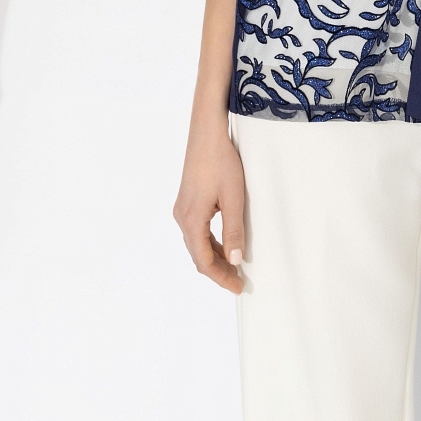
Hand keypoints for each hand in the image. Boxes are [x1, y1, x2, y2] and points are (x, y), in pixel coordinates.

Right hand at [172, 118, 245, 293]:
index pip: (204, 261)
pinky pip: (197, 230)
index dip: (221, 277)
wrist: (207, 133)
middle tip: (238, 282)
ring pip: (197, 243)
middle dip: (218, 270)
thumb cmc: (221, 162)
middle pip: (198, 255)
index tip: (237, 287)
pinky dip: (210, 241)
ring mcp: (183, 209)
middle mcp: (182, 217)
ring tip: (234, 267)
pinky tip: (224, 243)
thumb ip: (234, 230)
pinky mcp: (187, 201)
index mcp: (191, 221)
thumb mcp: (233, 198)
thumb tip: (235, 260)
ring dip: (214, 256)